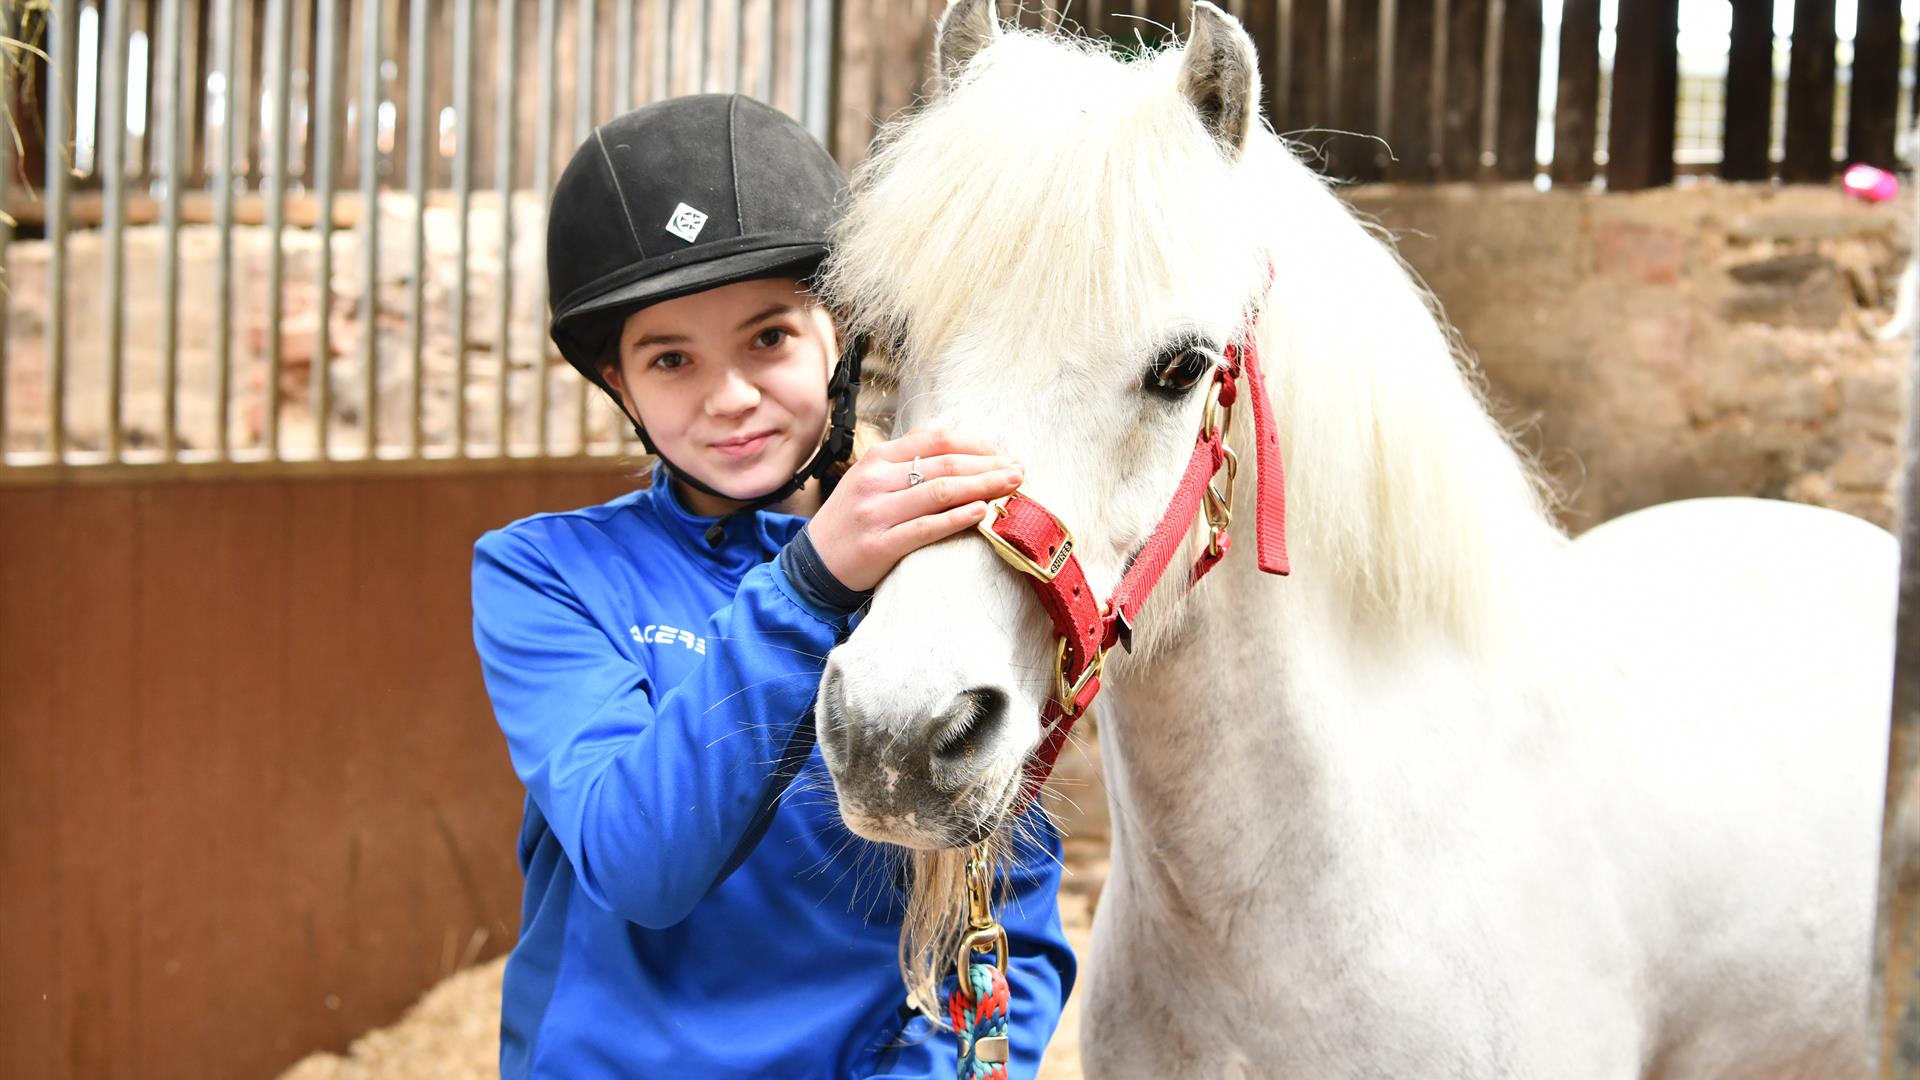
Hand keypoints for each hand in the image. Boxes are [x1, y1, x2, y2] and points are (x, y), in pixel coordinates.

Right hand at [807, 428, 1023, 592]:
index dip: (976, 444)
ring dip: (982, 487)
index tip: (1004, 453)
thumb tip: (957, 443)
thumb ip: (907, 460)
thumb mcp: (871, 479)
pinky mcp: (880, 544)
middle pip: (944, 464)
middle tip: (1019, 470)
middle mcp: (876, 480)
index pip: (936, 439)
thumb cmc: (852, 519)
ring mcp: (877, 511)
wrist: (814, 563)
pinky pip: (926, 528)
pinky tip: (982, 513)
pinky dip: (957, 518)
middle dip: (988, 466)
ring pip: (940, 492)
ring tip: (1011, 487)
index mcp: (877, 458)